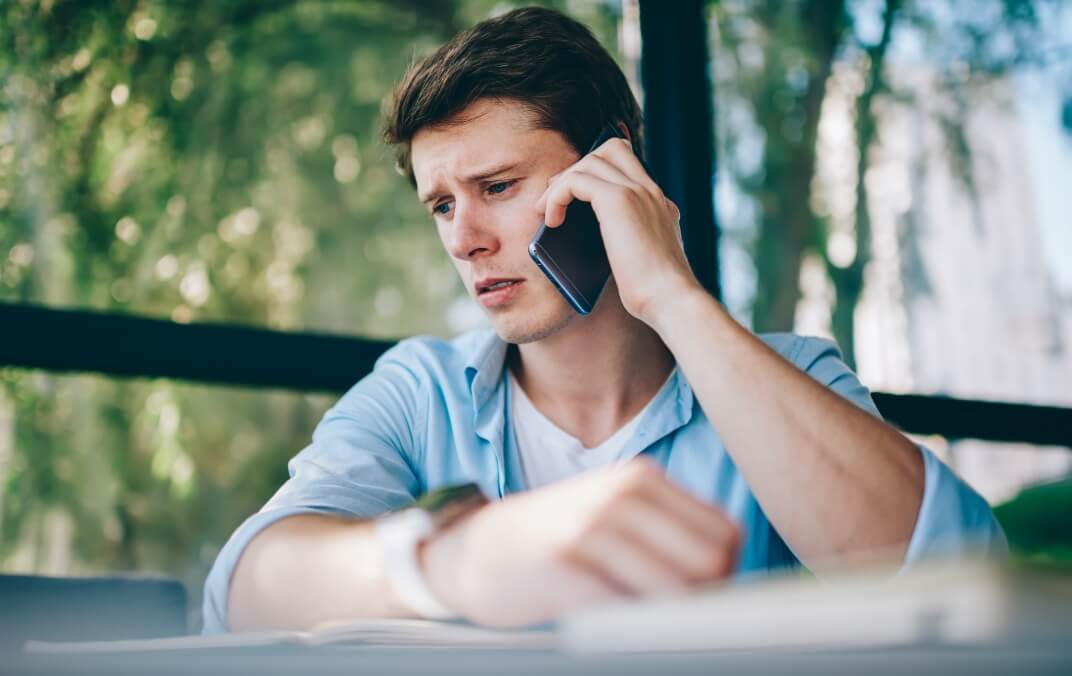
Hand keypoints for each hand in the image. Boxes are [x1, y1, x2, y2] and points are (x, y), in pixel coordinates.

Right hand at [419, 458, 739, 627]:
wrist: (474, 552)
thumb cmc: (554, 541)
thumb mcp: (612, 514)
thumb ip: (668, 532)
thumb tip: (730, 572)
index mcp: (641, 478)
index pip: (725, 535)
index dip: (721, 577)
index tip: (693, 596)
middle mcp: (622, 493)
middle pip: (711, 563)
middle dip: (702, 599)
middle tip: (668, 616)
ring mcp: (592, 525)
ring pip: (677, 588)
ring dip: (668, 618)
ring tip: (636, 621)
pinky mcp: (564, 563)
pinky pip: (629, 610)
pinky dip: (632, 628)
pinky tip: (609, 626)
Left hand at [534, 138, 700, 325]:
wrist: (670, 299)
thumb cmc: (655, 293)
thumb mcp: (643, 259)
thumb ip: (629, 242)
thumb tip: (605, 244)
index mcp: (659, 203)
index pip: (629, 164)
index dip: (598, 171)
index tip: (575, 194)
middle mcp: (650, 191)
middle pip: (610, 149)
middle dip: (577, 168)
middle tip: (555, 196)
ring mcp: (637, 191)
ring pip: (589, 161)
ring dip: (561, 184)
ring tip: (546, 211)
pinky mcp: (619, 200)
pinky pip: (576, 180)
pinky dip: (557, 196)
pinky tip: (552, 221)